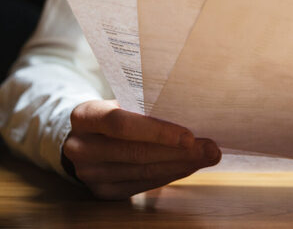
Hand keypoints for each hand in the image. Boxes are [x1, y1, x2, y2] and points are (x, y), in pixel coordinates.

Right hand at [63, 100, 220, 198]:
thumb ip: (146, 108)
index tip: (189, 135)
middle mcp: (81, 147)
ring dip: (180, 165)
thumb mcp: (120, 102)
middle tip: (211, 148)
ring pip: (143, 171)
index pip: (121, 124)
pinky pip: (143, 184)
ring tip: (207, 156)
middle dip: (178, 152)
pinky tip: (188, 166)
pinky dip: (170, 175)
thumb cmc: (113, 114)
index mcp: (85, 116)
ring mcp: (90, 174)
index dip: (157, 131)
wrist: (85, 138)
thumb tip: (191, 116)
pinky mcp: (103, 191)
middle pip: (136, 152)